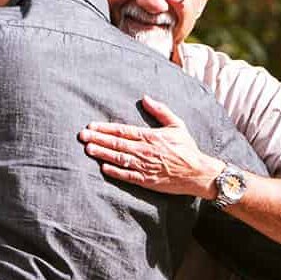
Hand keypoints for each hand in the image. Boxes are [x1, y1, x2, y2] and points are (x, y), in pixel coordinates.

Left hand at [79, 96, 222, 197]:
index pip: (123, 131)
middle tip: (82, 136)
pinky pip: (128, 176)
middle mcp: (145, 151)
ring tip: (88, 149)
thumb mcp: (177, 124)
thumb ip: (160, 110)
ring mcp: (145, 167)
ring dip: (102, 154)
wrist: (198, 173)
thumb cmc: (187, 148)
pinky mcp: (147, 181)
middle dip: (98, 139)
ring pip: (119, 159)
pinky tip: (103, 168)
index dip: (105, 128)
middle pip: (117, 144)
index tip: (91, 125)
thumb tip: (145, 97)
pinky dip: (115, 172)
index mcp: (151, 137)